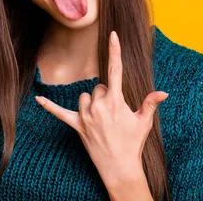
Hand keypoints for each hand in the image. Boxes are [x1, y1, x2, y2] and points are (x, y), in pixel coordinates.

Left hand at [34, 31, 168, 186]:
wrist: (120, 167)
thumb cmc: (133, 143)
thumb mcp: (144, 122)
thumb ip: (150, 103)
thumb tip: (164, 92)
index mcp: (117, 101)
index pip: (116, 70)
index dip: (115, 51)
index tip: (112, 35)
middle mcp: (99, 106)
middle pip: (99, 87)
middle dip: (107, 95)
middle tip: (115, 114)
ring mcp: (86, 116)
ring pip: (84, 96)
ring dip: (91, 103)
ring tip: (102, 119)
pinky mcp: (76, 125)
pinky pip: (59, 113)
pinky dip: (49, 106)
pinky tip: (38, 99)